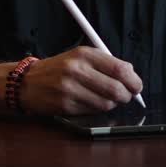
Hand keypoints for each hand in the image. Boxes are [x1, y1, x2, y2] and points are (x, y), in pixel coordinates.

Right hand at [19, 46, 143, 115]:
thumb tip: (132, 75)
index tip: (137, 86)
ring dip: (112, 104)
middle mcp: (76, 70)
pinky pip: (93, 111)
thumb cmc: (60, 68)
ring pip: (106, 103)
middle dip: (126, 96)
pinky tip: (90, 102)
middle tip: (127, 96)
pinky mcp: (65, 106)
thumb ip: (106, 63)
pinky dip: (97, 109)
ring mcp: (70, 89)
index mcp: (84, 54)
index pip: (119, 68)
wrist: (28, 82)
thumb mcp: (80, 56)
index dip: (134, 80)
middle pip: (115, 89)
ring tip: (105, 98)